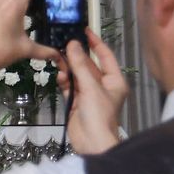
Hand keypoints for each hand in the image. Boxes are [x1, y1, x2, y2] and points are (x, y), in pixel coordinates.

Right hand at [57, 30, 126, 154]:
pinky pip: (69, 86)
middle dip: (77, 56)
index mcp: (114, 80)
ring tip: (59, 61)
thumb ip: (80, 65)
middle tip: (63, 44)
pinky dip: (64, 81)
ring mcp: (89, 94)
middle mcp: (103, 85)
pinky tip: (60, 77)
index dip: (96, 42)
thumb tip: (72, 44)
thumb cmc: (99, 114)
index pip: (105, 56)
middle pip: (89, 64)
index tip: (84, 30)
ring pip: (77, 74)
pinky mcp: (76, 102)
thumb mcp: (91, 87)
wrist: (92, 143)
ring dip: (69, 68)